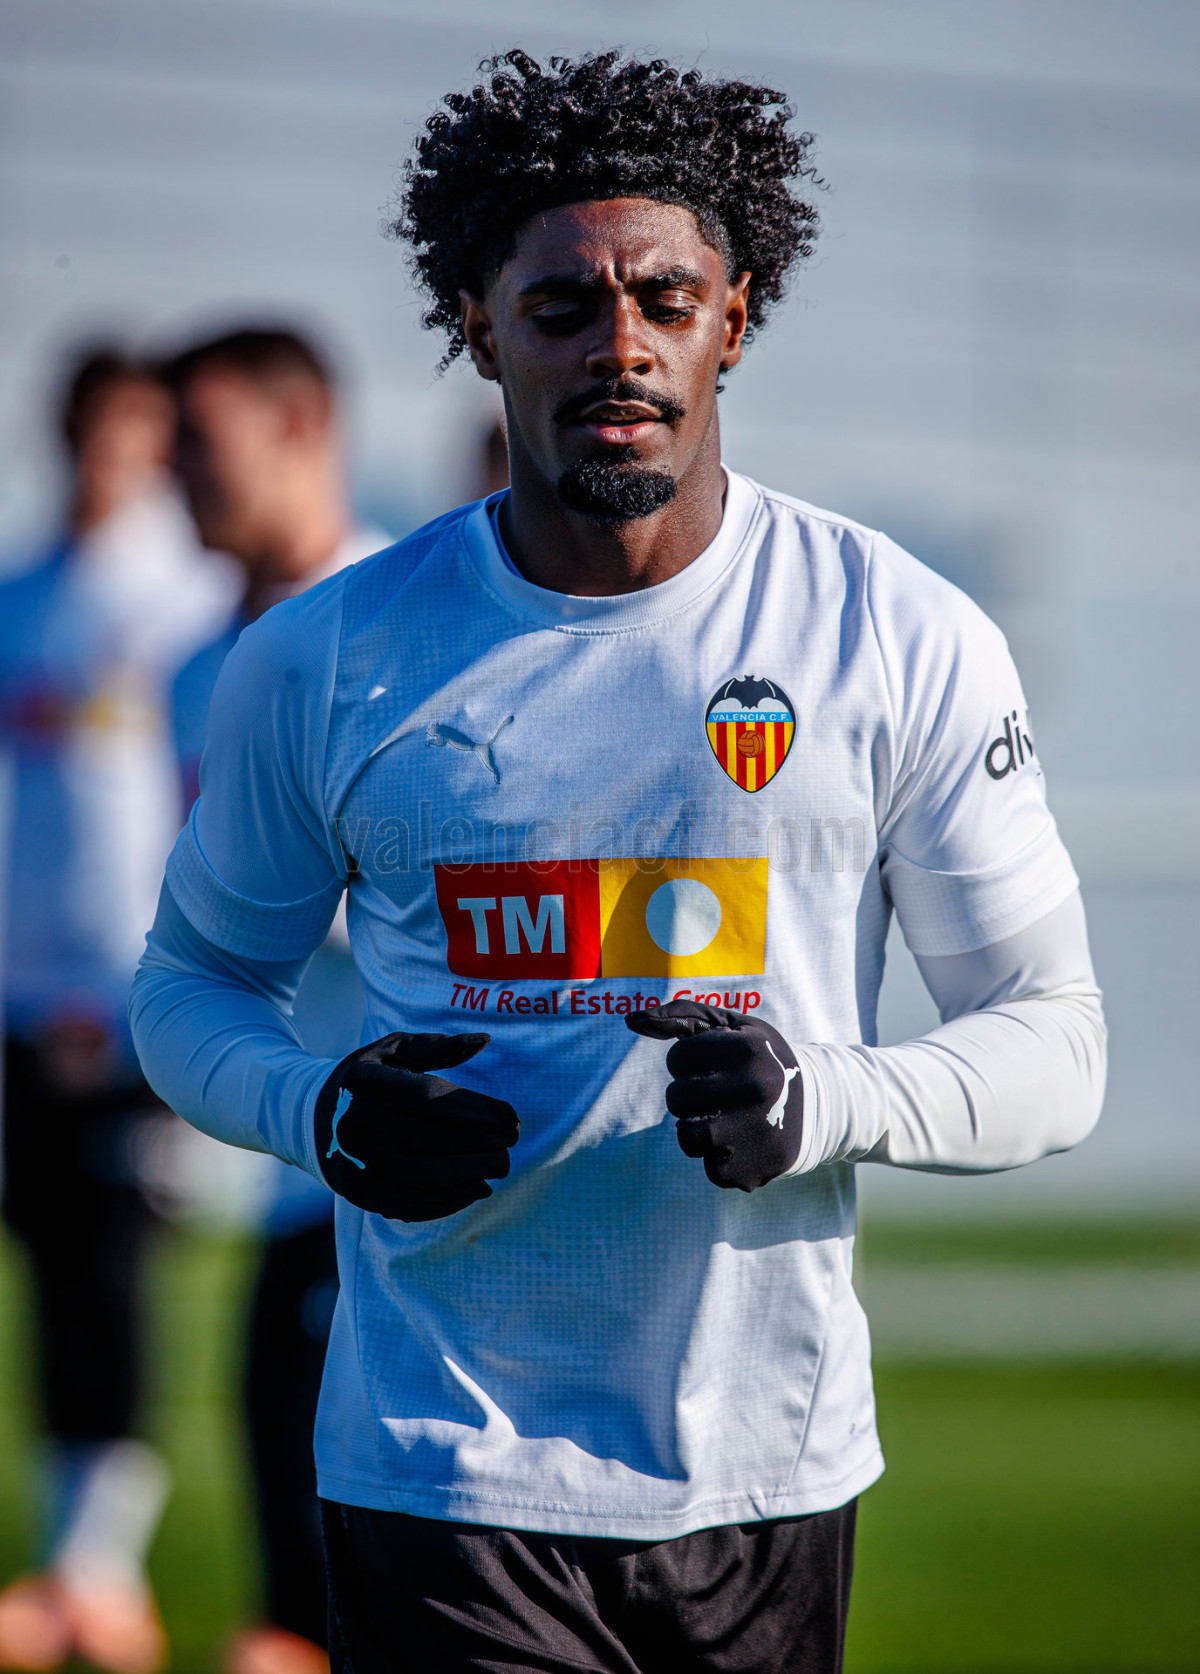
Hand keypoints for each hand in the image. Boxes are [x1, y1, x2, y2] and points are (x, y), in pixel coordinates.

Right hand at [314, 1032, 518, 1220]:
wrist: (315, 1121)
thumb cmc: (369, 1079)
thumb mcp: (394, 1050)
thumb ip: (437, 1046)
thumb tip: (484, 1040)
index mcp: (366, 1083)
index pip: (430, 1098)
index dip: (477, 1110)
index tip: (512, 1118)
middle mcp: (356, 1126)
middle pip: (436, 1139)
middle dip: (484, 1143)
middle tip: (513, 1141)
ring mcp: (359, 1166)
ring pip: (431, 1174)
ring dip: (475, 1171)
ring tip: (502, 1163)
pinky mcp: (364, 1197)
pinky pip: (417, 1204)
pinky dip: (453, 1199)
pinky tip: (479, 1188)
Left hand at [626, 1001, 802, 1190]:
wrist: (821, 1108)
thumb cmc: (762, 1061)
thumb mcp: (733, 1027)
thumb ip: (681, 1017)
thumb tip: (631, 1020)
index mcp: (748, 1049)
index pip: (677, 1059)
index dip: (691, 1062)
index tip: (717, 1065)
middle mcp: (755, 1089)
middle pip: (676, 1098)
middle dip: (690, 1095)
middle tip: (718, 1094)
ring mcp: (756, 1133)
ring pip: (687, 1136)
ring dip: (698, 1128)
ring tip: (724, 1119)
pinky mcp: (755, 1170)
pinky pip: (710, 1168)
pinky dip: (720, 1158)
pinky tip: (744, 1143)